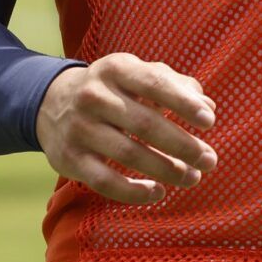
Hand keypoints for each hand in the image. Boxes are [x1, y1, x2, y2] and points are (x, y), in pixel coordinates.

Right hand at [36, 53, 217, 204]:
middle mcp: (94, 95)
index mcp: (116, 68)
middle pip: (144, 123)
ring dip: (166, 169)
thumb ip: (175, 86)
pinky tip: (157, 192)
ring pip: (128, 154)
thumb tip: (208, 106)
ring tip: (192, 177)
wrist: (52, 102)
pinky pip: (104, 181)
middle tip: (209, 160)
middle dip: (182, 145)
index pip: (153, 83)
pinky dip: (133, 192)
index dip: (183, 102)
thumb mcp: (138, 75)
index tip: (209, 121)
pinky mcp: (69, 159)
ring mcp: (79, 128)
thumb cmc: (113, 89)